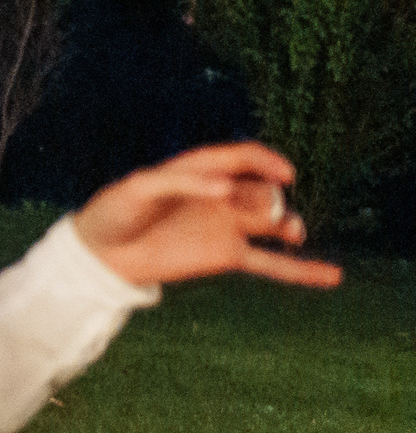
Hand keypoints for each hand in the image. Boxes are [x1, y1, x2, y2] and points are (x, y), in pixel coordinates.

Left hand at [74, 142, 340, 290]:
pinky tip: (332, 275)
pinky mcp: (226, 257)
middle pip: (260, 190)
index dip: (266, 161)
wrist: (100, 254)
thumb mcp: (140, 188)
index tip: (284, 173)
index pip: (241, 157)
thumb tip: (227, 188)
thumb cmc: (113, 211)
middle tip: (261, 213)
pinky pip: (270, 264)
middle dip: (267, 199)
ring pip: (272, 222)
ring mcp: (226, 226)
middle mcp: (220, 195)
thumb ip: (182, 182)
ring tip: (289, 231)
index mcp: (198, 168)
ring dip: (288, 224)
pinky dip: (300, 270)